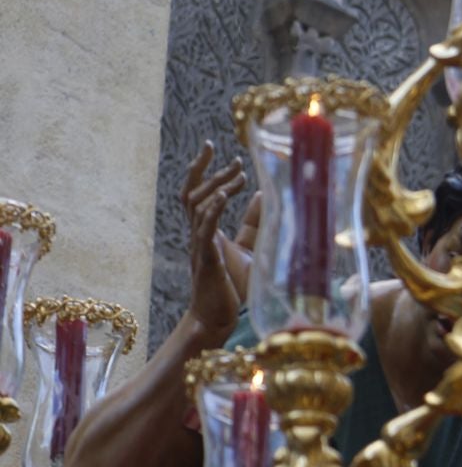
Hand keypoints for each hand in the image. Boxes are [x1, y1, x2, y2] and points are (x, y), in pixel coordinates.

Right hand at [182, 142, 246, 334]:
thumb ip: (253, 223)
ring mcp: (200, 247)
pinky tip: (224, 195)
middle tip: (231, 155)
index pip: (198, 192)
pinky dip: (213, 210)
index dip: (203, 169)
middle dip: (208, 171)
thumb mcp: (249, 248)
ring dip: (217, 187)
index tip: (213, 147)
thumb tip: (263, 194)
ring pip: (198, 207)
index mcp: (206, 231)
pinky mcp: (207, 260)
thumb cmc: (232, 287)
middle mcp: (199, 235)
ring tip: (238, 174)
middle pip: (194, 194)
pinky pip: (205, 230)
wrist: (218, 319)